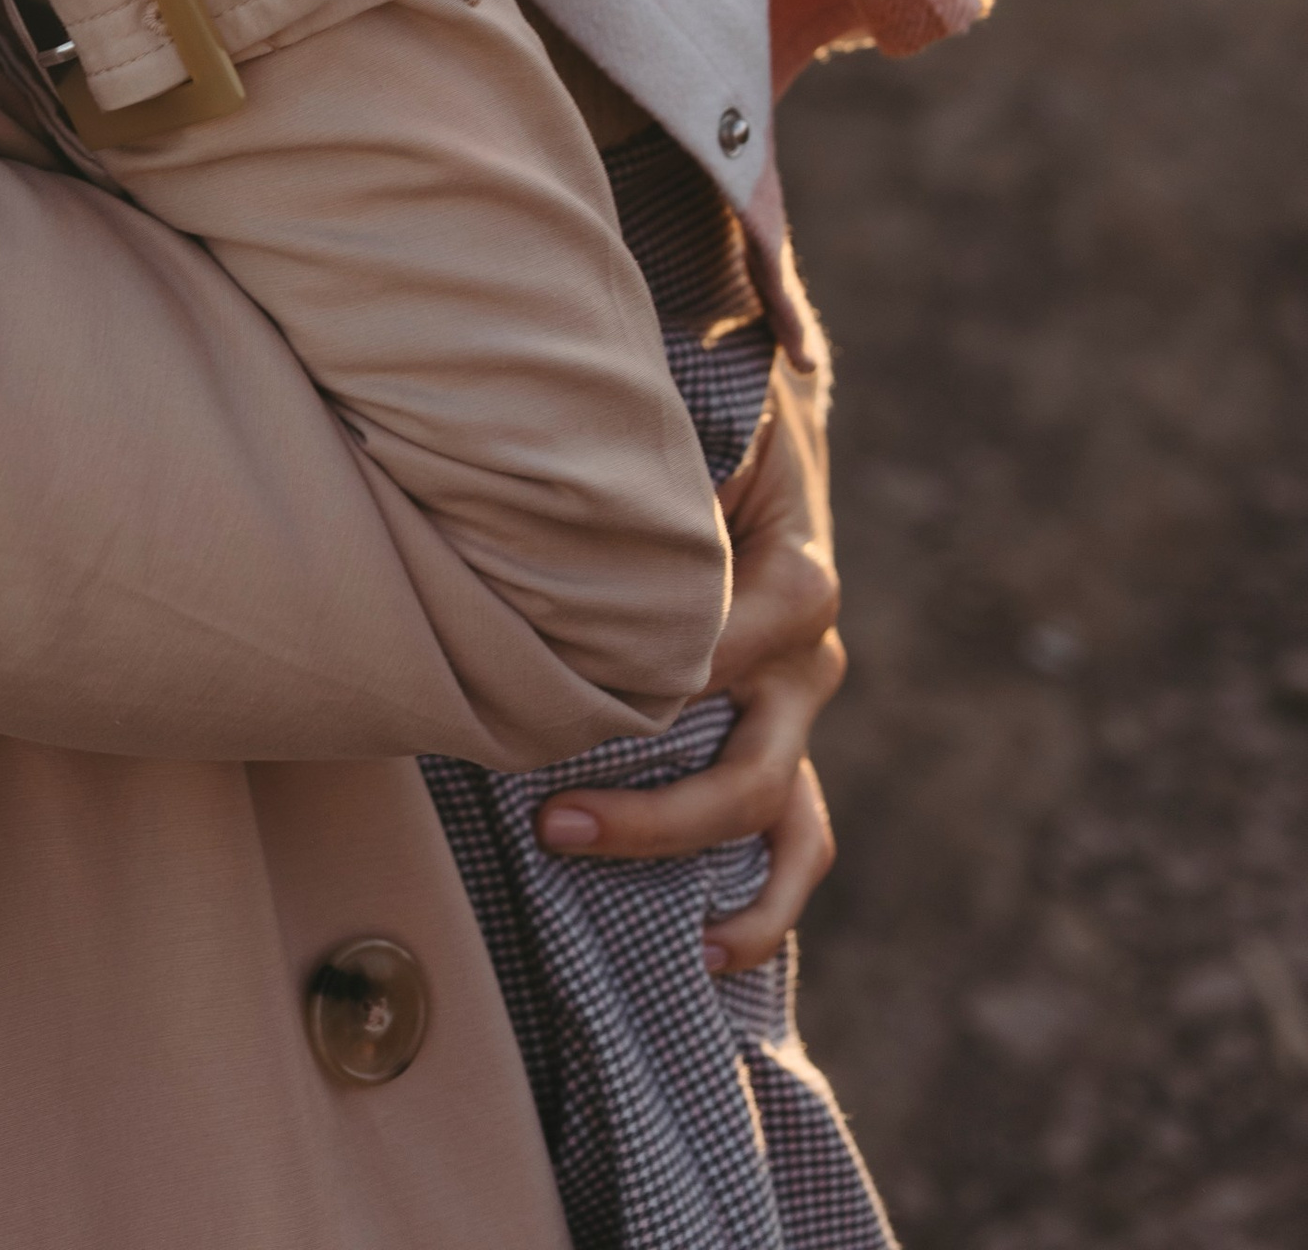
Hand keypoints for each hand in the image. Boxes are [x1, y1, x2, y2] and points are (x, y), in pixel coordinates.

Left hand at [535, 345, 844, 972]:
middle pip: (749, 768)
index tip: (556, 696)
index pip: (723, 657)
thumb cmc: (720, 412)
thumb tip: (582, 486)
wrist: (768, 425)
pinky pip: (796, 840)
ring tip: (638, 909)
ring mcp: (798, 711)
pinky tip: (705, 947)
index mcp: (797, 580)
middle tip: (550, 820)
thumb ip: (665, 457)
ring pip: (781, 821)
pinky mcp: (781, 738)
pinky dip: (763, 903)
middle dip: (655, 812)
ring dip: (704, 870)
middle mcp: (806, 659)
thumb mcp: (706, 410)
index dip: (648, 688)